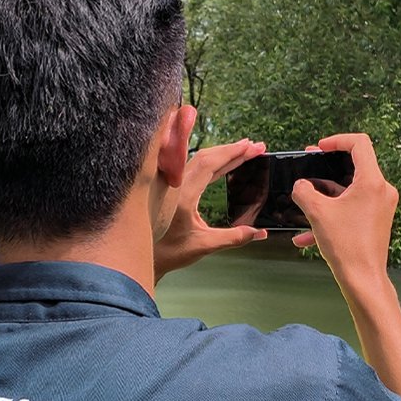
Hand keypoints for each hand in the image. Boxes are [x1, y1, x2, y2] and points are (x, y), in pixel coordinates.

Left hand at [154, 139, 268, 279]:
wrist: (141, 254)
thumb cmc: (168, 252)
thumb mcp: (204, 245)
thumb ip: (234, 238)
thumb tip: (260, 234)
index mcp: (183, 196)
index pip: (210, 164)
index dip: (232, 153)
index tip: (251, 147)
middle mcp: (175, 186)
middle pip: (205, 157)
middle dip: (232, 150)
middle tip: (255, 146)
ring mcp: (170, 185)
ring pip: (197, 160)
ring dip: (221, 153)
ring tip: (243, 150)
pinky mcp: (169, 187)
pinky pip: (191, 167)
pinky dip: (211, 162)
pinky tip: (222, 163)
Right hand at [289, 133, 397, 280]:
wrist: (363, 278)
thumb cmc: (345, 244)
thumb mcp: (316, 212)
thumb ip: (304, 191)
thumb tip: (301, 185)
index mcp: (372, 182)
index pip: (360, 144)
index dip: (337, 140)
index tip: (318, 148)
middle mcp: (382, 190)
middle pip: (354, 166)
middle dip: (326, 168)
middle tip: (307, 166)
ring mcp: (380, 206)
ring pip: (349, 190)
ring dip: (325, 194)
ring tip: (303, 202)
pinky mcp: (376, 220)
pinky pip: (351, 208)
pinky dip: (332, 213)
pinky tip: (306, 235)